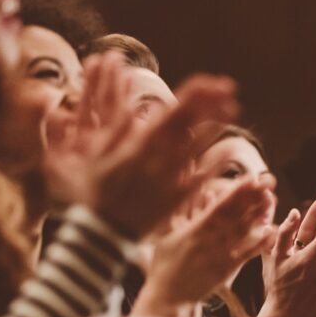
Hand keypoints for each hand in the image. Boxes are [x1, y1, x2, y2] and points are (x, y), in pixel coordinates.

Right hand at [45, 53, 238, 237]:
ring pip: (199, 149)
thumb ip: (94, 129)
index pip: (173, 112)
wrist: (100, 235)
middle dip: (211, 103)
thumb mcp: (83, 157)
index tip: (212, 81)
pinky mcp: (175, 200)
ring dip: (216, 127)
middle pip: (190, 125)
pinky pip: (200, 180)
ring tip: (232, 109)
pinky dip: (215, 165)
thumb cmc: (88, 195)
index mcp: (138, 144)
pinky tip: (228, 153)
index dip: (196, 94)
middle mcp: (158, 159)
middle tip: (229, 88)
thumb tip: (92, 107)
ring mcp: (169, 180)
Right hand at [140, 175, 276, 309]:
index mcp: (194, 230)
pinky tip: (271, 231)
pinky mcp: (226, 270)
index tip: (250, 178)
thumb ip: (185, 213)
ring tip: (271, 200)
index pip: (218, 207)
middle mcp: (208, 240)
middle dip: (250, 198)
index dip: (235, 192)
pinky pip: (245, 255)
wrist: (168, 298)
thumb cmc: (165, 265)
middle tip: (267, 182)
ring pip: (242, 232)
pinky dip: (258, 243)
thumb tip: (201, 193)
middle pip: (234, 215)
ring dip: (257, 216)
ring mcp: (219, 255)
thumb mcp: (168, 235)